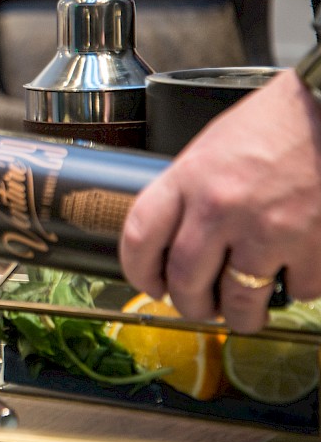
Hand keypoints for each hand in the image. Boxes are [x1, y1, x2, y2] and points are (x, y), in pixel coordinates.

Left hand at [121, 71, 320, 332]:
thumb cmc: (273, 126)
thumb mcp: (211, 149)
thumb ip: (188, 193)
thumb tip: (173, 242)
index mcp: (188, 178)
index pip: (139, 236)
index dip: (138, 271)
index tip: (150, 283)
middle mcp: (220, 207)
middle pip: (185, 280)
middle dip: (190, 304)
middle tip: (199, 307)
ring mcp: (267, 230)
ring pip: (239, 299)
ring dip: (239, 315)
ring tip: (243, 313)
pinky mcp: (314, 247)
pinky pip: (298, 291)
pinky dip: (296, 289)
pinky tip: (294, 272)